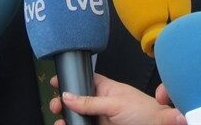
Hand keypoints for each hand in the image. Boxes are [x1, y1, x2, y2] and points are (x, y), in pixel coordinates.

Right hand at [49, 74, 184, 124]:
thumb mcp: (115, 104)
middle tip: (55, 106)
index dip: (72, 81)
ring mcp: (102, 119)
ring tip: (59, 120)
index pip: (86, 81)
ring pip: (79, 118)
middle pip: (78, 101)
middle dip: (64, 102)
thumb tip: (68, 96)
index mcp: (107, 89)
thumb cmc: (145, 112)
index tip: (56, 81)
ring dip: (67, 118)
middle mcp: (103, 104)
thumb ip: (90, 101)